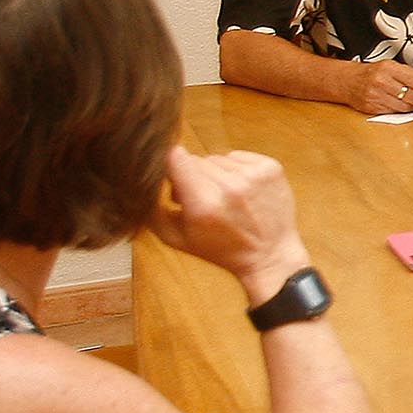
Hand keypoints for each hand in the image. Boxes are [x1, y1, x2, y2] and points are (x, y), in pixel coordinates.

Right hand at [152, 146, 310, 298]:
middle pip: (196, 160)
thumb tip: (141, 182)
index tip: (173, 177)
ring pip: (217, 158)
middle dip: (193, 176)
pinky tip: (240, 190)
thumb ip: (152, 210)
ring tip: (223, 197)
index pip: (175, 157)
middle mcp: (230, 186)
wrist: (270, 256)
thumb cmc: (221, 249)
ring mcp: (253, 175)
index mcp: (203, 203)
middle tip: (200, 198)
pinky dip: (236, 169)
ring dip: (216, 174)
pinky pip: (238, 156)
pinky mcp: (270, 168)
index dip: (171, 166)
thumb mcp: (176, 238)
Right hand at [344, 60, 412, 115]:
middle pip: (411, 96)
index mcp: (389, 68)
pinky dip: (402, 110)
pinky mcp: (372, 108)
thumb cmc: (371, 73)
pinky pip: (394, 112)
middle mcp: (381, 82)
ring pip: (404, 107)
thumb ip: (409, 75)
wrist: (347, 81)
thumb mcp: (390, 66)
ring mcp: (376, 96)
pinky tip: (403, 106)